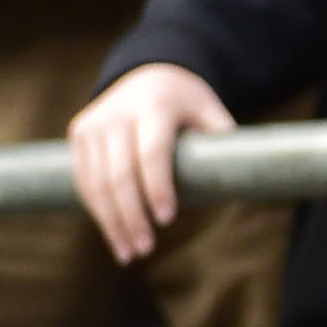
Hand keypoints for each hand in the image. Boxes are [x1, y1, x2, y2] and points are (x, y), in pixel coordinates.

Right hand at [68, 64, 234, 265]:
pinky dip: (97, 211)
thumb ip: (223, 142)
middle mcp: (117, 114)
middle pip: (119, 174)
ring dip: (111, 223)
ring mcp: (93, 124)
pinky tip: (114, 235)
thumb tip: (247, 181)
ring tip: (129, 253)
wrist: (147, 72)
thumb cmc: (188, 103)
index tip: (168, 220)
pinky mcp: (78, 135)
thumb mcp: (211, 111)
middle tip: (146, 250)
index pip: (152, 153)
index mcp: (154, 106)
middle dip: (131, 216)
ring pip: (96, 183)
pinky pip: (84, 180)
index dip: (158, 188)